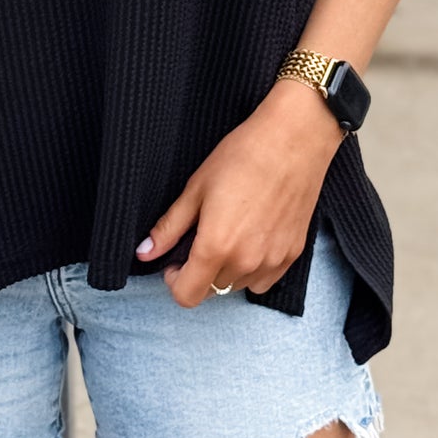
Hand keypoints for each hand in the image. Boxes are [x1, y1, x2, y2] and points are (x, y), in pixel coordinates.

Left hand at [137, 80, 343, 307]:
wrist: (293, 141)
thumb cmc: (243, 157)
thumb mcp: (195, 189)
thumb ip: (169, 228)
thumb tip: (145, 252)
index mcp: (216, 246)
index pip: (187, 296)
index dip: (174, 282)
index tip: (174, 263)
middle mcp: (246, 262)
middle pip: (211, 291)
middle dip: (199, 273)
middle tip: (200, 240)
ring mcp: (272, 261)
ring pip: (238, 286)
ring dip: (226, 271)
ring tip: (229, 234)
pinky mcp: (292, 255)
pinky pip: (264, 280)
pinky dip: (252, 269)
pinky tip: (251, 238)